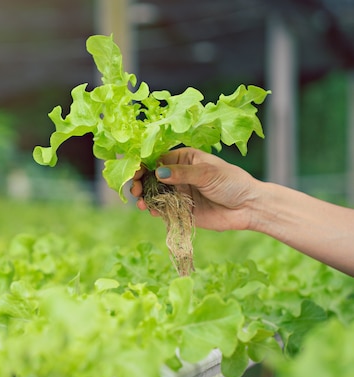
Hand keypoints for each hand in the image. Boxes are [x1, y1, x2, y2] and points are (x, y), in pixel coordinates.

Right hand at [130, 148, 260, 231]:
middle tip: (136, 190)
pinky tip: (151, 211)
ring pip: (154, 194)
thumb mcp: (207, 173)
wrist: (248, 207)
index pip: (157, 159)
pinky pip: (162, 209)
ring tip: (142, 203)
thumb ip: (182, 173)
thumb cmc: (232, 182)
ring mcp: (178, 193)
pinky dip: (154, 210)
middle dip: (140, 182)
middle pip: (151, 177)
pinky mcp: (180, 210)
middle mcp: (178, 175)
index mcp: (184, 159)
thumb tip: (158, 173)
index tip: (135, 172)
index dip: (143, 165)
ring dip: (145, 197)